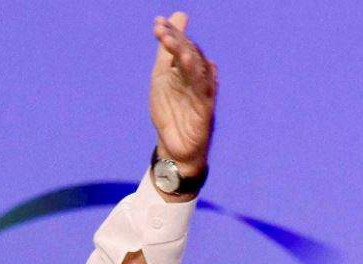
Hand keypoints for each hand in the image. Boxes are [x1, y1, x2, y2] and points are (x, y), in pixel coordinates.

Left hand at [150, 12, 216, 175]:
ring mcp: (202, 93)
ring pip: (197, 70)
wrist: (174, 147)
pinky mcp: (205, 110)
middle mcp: (198, 78)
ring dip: (186, 56)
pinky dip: (197, 78)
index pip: (182, 46)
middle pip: (191, 54)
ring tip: (175, 43)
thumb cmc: (171, 111)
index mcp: (188, 69)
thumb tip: (176, 16)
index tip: (157, 23)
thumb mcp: (162, 78)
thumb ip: (166, 51)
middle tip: (162, 30)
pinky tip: (188, 65)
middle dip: (176, 41)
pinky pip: (202, 91)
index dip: (171, 34)